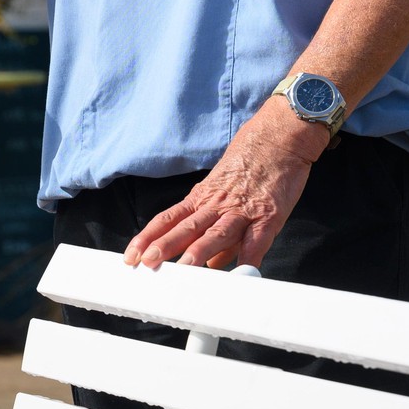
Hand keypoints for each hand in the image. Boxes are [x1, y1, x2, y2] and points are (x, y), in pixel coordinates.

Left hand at [124, 99, 327, 270]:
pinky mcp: (268, 215)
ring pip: (217, 232)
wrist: (277, 137)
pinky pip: (257, 239)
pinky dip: (249, 255)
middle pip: (186, 227)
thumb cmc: (248, 162)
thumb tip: (210, 263)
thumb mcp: (221, 190)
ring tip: (185, 267)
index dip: (149, 238)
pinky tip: (243, 271)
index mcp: (202, 198)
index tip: (131, 255)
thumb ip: (213, 226)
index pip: (168, 219)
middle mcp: (217, 205)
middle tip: (147, 263)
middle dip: (165, 246)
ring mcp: (242, 210)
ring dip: (200, 250)